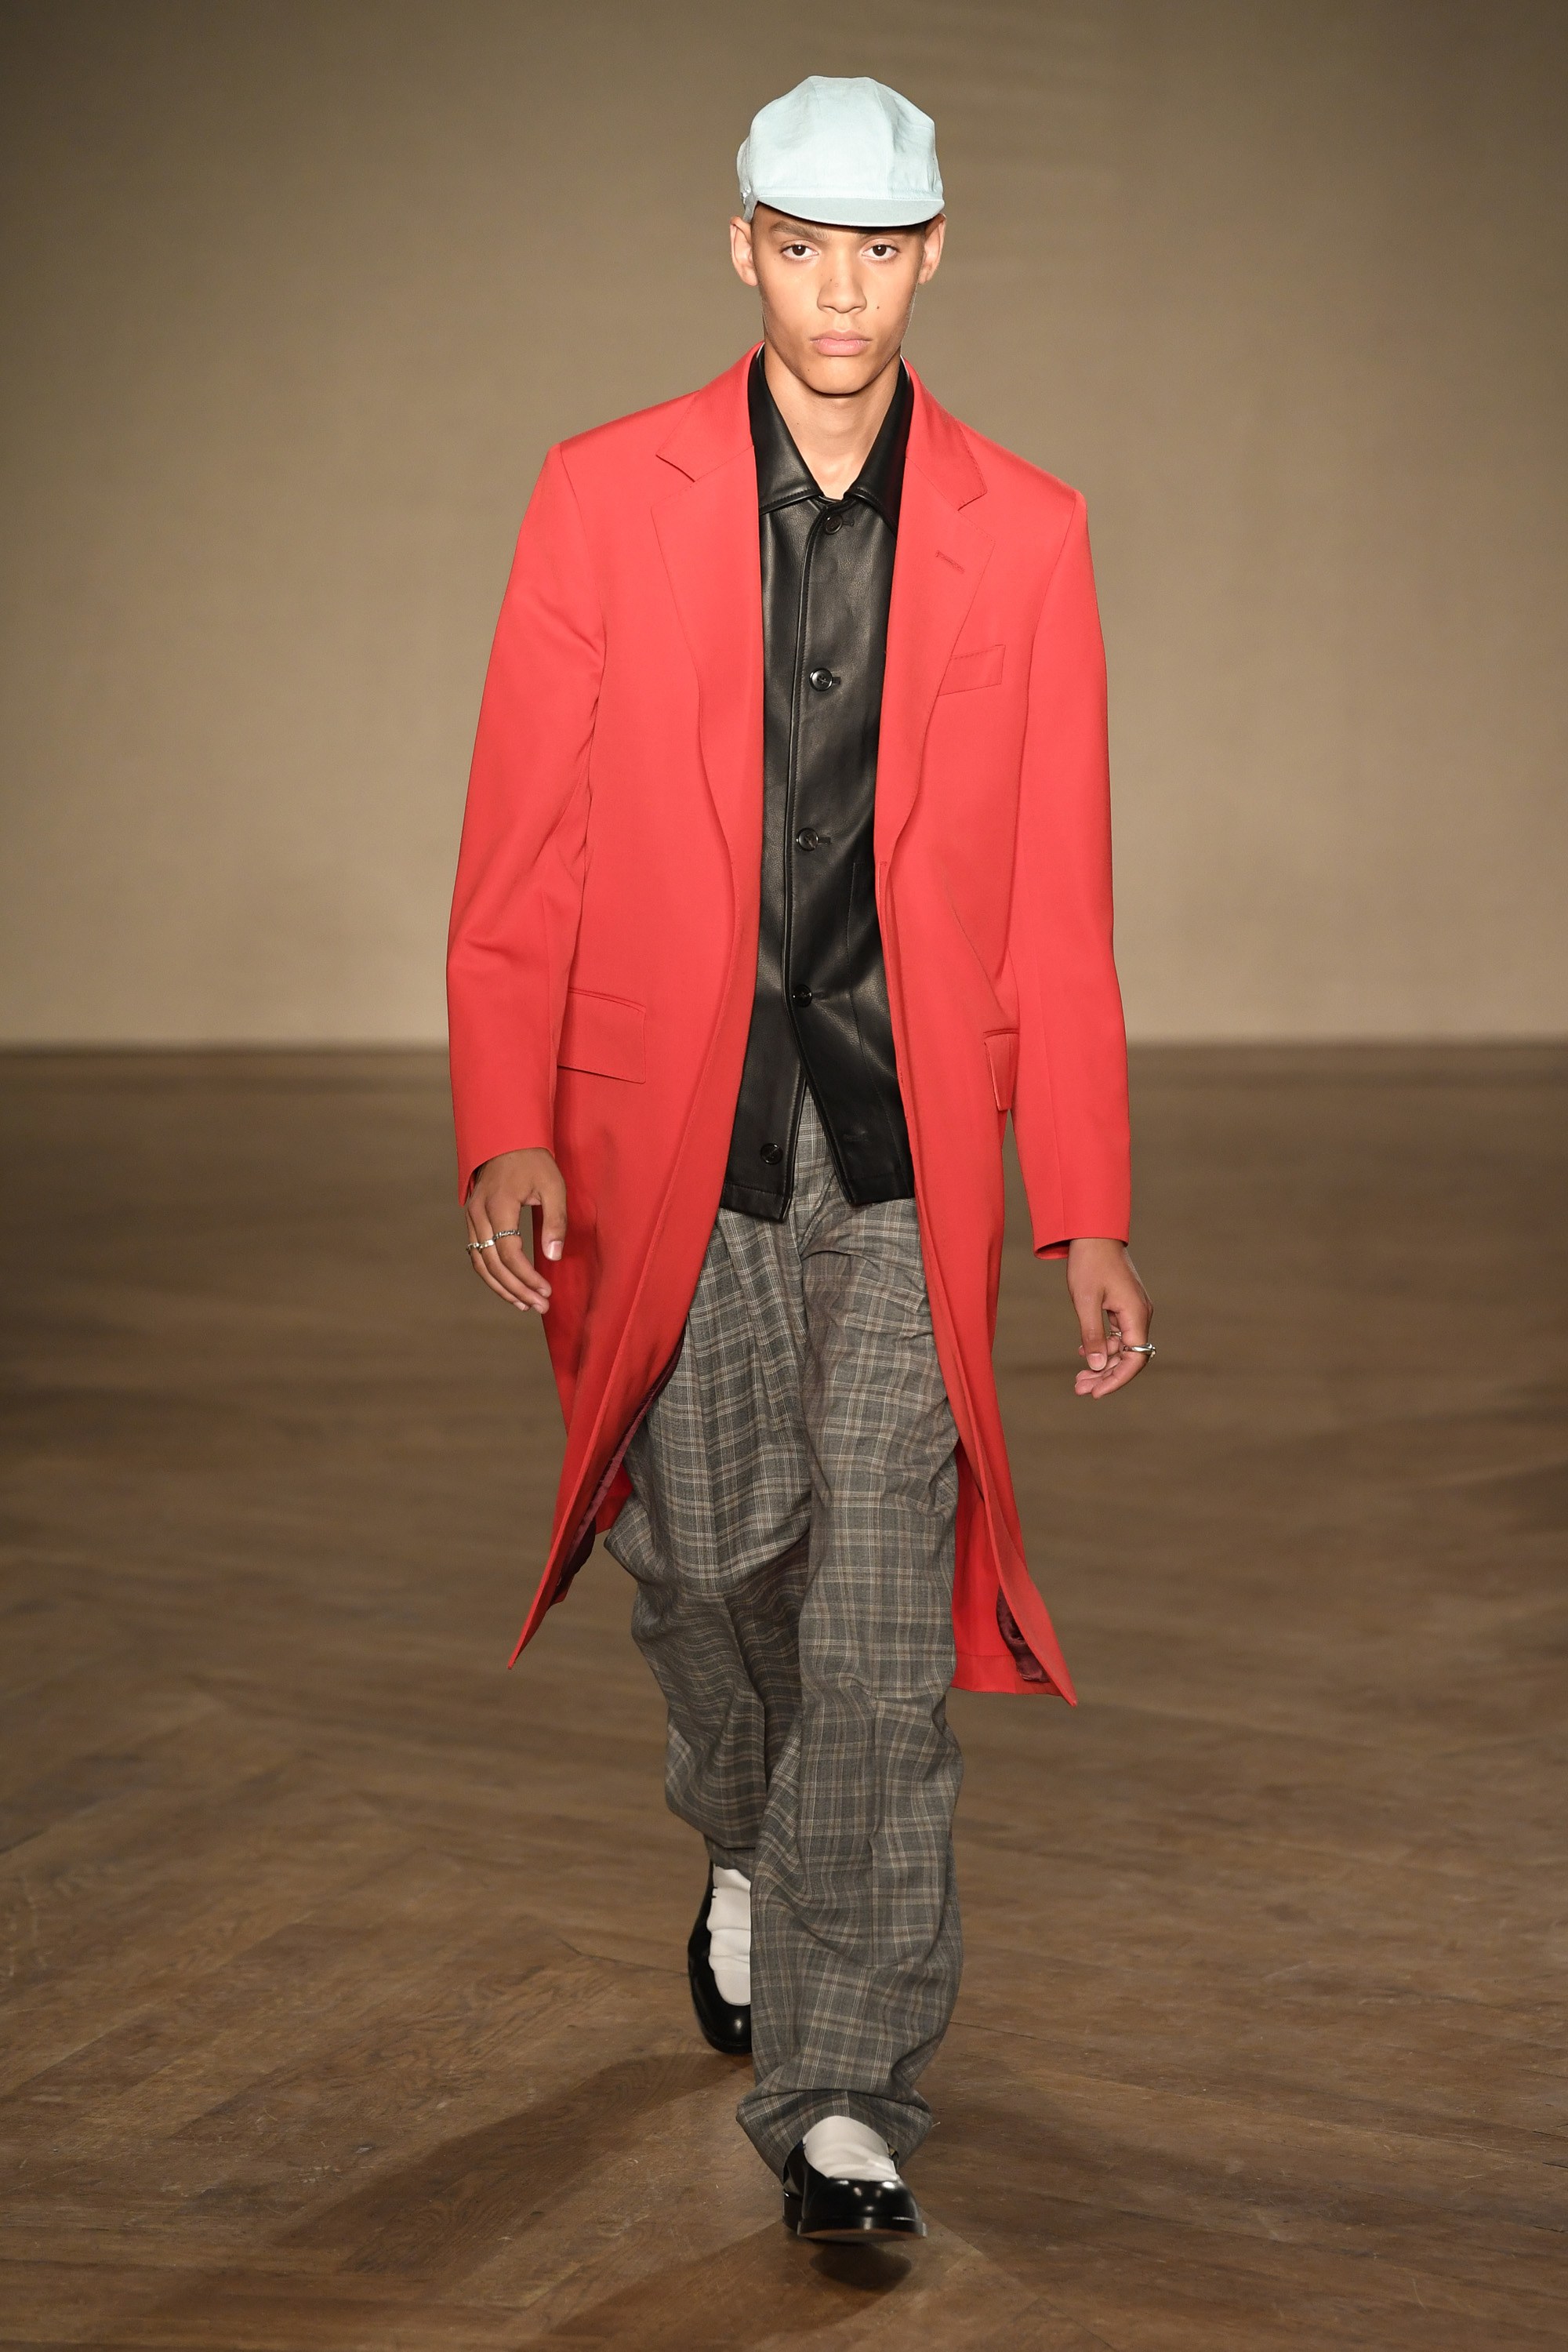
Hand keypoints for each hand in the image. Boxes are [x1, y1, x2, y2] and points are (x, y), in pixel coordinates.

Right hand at [464, 1148, 567, 1313]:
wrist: (507, 1138)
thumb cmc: (534, 1161)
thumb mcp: (553, 1186)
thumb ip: (555, 1221)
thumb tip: (553, 1257)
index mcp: (499, 1205)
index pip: (510, 1253)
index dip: (527, 1277)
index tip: (546, 1292)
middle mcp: (478, 1214)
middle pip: (493, 1263)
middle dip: (517, 1289)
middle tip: (539, 1306)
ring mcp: (471, 1217)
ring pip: (480, 1263)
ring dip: (501, 1287)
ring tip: (524, 1305)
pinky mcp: (472, 1220)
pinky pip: (477, 1254)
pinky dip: (491, 1274)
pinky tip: (508, 1287)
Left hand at [1066, 1238, 1152, 1398]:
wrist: (1093, 1233)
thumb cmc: (1089, 1263)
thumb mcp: (1085, 1301)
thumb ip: (1092, 1336)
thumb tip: (1098, 1367)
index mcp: (1136, 1314)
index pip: (1134, 1360)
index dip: (1116, 1380)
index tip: (1096, 1393)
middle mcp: (1140, 1314)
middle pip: (1129, 1357)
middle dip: (1106, 1376)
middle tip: (1080, 1389)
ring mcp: (1134, 1310)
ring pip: (1122, 1347)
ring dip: (1102, 1363)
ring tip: (1078, 1379)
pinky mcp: (1125, 1305)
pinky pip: (1118, 1334)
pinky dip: (1103, 1346)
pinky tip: (1083, 1355)